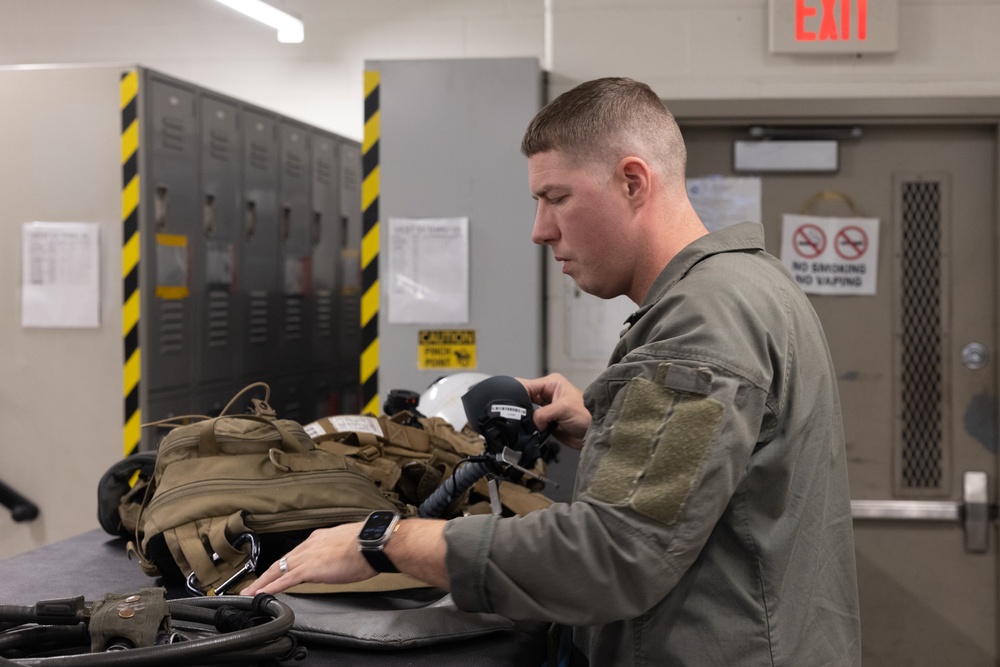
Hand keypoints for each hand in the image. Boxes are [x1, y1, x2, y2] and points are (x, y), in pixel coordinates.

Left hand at [240, 522, 374, 595]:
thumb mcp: (347, 544)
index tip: (276, 571)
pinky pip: (284, 581)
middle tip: (252, 584)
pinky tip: (260, 594)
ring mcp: (307, 557)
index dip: (284, 564)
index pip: (296, 553)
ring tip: (250, 592)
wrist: (373, 543)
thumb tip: (339, 558)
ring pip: (278, 570)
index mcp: (319, 538)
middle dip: (265, 574)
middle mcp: (309, 545)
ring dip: (262, 582)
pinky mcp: (309, 569)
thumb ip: (336, 551)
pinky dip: (270, 588)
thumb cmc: (368, 544)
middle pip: (281, 561)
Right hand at [517, 373, 589, 449]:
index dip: (518, 394)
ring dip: (525, 417)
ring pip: (527, 410)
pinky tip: (528, 429)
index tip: (510, 404)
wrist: (594, 433)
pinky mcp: (547, 421)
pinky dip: (529, 426)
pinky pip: (532, 422)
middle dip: (520, 406)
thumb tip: (532, 422)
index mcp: (551, 383)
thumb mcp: (564, 408)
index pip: (528, 385)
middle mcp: (547, 394)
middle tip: (515, 415)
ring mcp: (546, 408)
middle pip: (525, 397)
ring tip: (523, 423)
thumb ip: (544, 413)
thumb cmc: (587, 414)